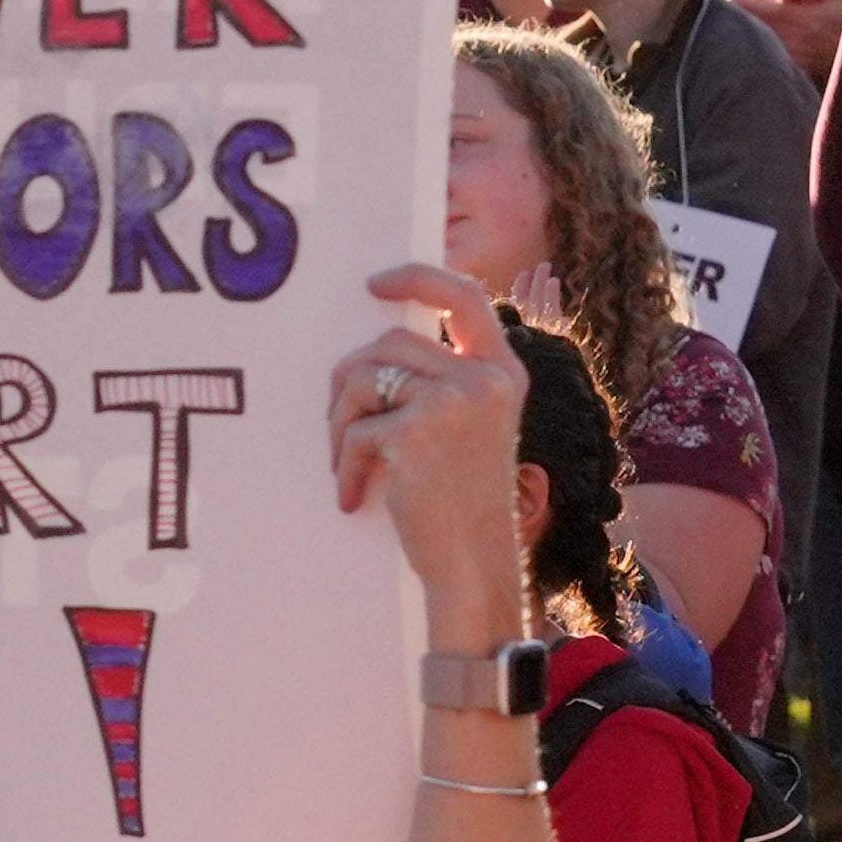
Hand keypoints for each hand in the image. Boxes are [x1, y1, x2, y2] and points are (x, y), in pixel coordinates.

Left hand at [327, 268, 530, 624]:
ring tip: (344, 460)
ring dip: (339, 420)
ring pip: (363, 378)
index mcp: (504, 372)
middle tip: (338, 424)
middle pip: (389, 342)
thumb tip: (374, 349)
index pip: (464, 297)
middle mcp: (485, 378)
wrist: (474, 563)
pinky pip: (353, 432)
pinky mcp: (416, 432)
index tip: (374, 283)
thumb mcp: (471, 430)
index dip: (418, 278)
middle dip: (350, 380)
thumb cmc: (462, 502)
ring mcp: (453, 401)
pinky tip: (353, 497)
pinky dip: (343, 466)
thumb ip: (443, 383)